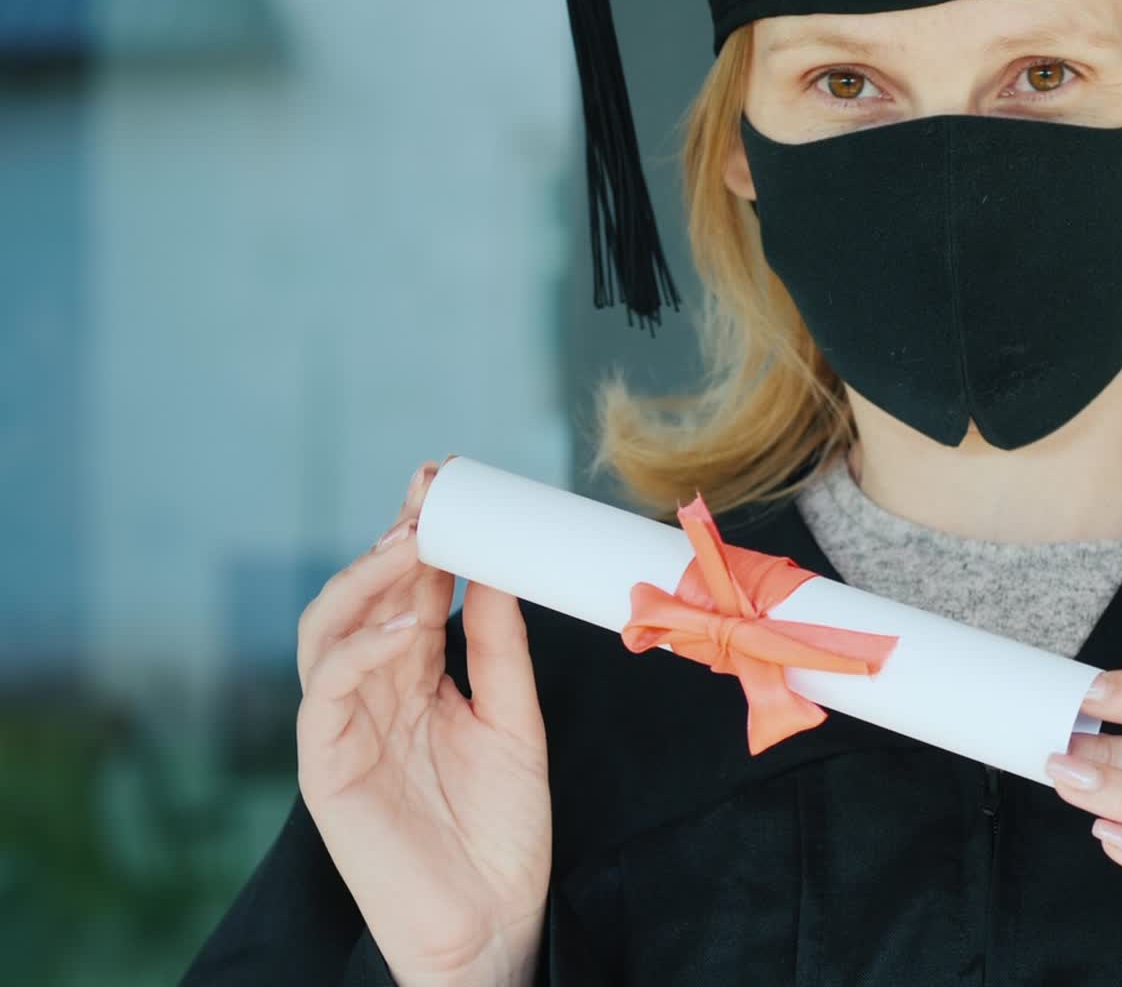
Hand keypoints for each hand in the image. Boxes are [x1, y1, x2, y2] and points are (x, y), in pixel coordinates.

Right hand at [296, 460, 552, 986]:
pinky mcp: (326, 768)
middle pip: (363, 595)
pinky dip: (360, 652)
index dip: (424, 533)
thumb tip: (496, 566)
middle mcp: (373, 688)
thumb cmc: (502, 828)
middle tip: (429, 493)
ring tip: (412, 542)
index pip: (407, 587)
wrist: (493, 923)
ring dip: (366, 578)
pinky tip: (405, 629)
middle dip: (392, 538)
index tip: (450, 480)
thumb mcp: (514, 717)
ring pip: (327, 630)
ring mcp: (344, 725)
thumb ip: (498, 646)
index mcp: (415, 673)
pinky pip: (327, 696)